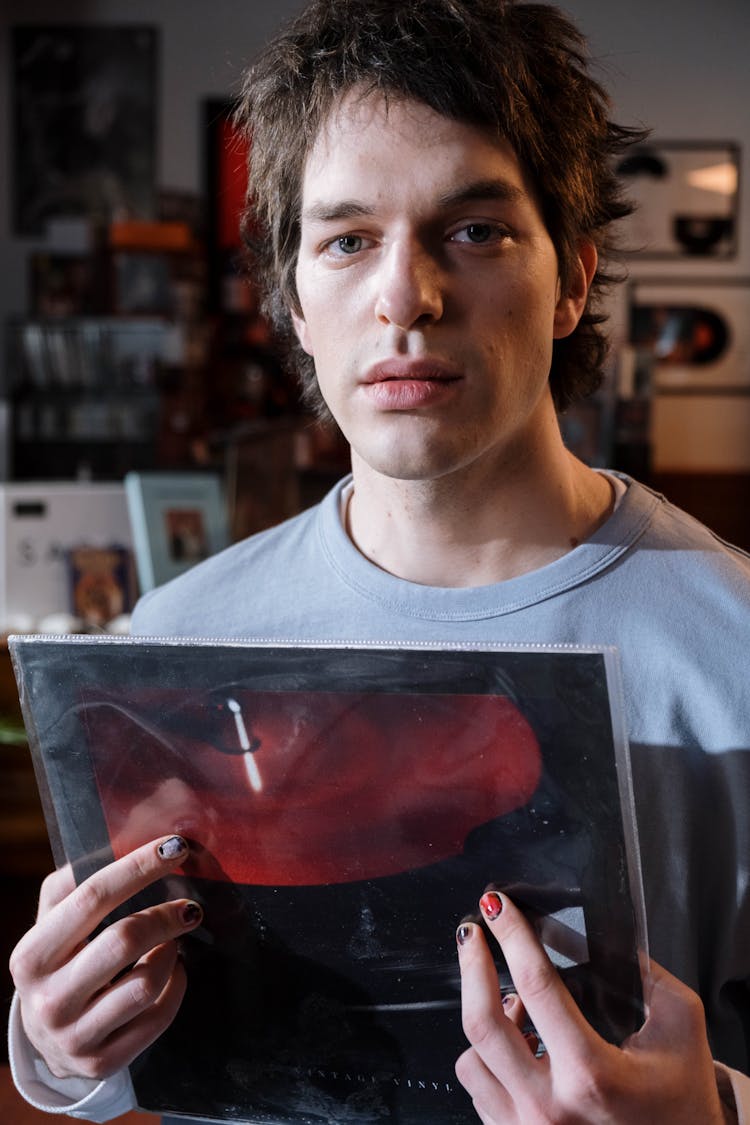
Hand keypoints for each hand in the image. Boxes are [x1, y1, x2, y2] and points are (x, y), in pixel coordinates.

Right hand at [9, 835, 202, 1081]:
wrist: (48, 1036)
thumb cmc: (62, 958)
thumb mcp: (57, 919)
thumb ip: (82, 875)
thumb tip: (136, 824)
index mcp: (32, 953)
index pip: (91, 896)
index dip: (138, 866)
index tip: (175, 846)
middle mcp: (47, 998)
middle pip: (124, 939)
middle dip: (166, 913)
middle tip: (190, 904)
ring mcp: (74, 1035)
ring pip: (146, 982)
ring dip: (171, 952)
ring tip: (173, 940)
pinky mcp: (103, 1061)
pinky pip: (158, 1016)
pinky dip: (175, 986)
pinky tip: (172, 972)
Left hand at [455, 891, 732, 1123]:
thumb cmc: (682, 1101)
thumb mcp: (680, 1026)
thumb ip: (642, 974)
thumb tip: (592, 935)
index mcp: (592, 1074)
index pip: (536, 986)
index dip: (512, 936)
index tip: (497, 907)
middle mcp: (550, 1108)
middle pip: (482, 1024)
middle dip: (472, 965)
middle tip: (472, 933)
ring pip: (470, 1060)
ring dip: (483, 1021)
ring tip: (512, 1004)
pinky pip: (479, 1092)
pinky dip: (488, 1060)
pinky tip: (516, 1046)